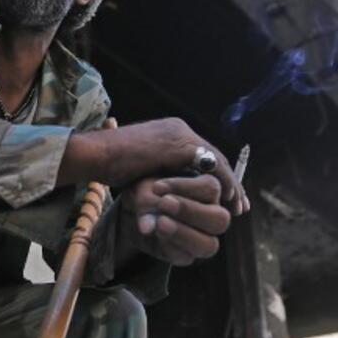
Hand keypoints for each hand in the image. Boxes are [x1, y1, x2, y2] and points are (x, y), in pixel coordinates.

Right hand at [61, 118, 249, 214]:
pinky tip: (226, 199)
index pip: (202, 155)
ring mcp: (181, 135)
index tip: (225, 197)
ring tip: (237, 207)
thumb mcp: (142, 171)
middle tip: (240, 205)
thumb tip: (171, 194)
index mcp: (170, 133)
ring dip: (231, 186)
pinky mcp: (181, 145)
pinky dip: (222, 182)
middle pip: (214, 157)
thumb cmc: (110, 166)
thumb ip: (161, 176)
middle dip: (230, 183)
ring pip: (218, 161)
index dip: (216, 177)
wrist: (98, 155)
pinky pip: (211, 164)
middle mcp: (179, 129)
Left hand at [122, 175, 232, 266]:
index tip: (158, 186)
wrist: (132, 210)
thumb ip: (146, 200)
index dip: (185, 187)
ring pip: (209, 245)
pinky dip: (168, 247)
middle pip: (220, 219)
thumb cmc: (145, 191)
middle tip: (164, 203)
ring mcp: (202, 238)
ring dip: (183, 234)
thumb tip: (148, 228)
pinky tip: (154, 235)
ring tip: (159, 223)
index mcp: (208, 190)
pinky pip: (185, 257)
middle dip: (190, 211)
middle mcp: (212, 215)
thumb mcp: (142, 187)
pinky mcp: (185, 255)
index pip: (210, 188)